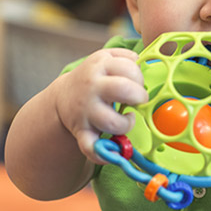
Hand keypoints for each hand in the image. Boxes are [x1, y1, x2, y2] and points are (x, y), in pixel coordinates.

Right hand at [55, 48, 146, 162]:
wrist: (64, 95)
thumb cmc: (95, 76)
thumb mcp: (107, 57)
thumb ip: (127, 56)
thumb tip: (145, 64)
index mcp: (100, 65)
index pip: (130, 68)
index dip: (140, 77)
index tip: (137, 82)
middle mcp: (92, 86)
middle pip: (123, 89)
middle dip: (139, 96)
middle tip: (138, 99)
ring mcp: (86, 110)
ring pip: (111, 122)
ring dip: (126, 123)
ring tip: (127, 118)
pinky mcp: (81, 131)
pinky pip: (91, 147)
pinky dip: (103, 153)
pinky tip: (115, 148)